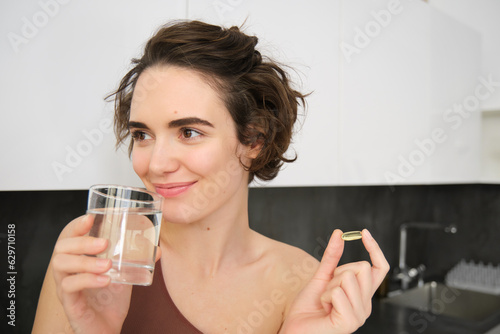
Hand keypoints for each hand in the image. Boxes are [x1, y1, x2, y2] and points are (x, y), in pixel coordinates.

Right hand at [51, 214, 158, 333]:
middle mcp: (68, 271)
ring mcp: (66, 287)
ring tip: (107, 264)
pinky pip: (69, 288)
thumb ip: (136, 260)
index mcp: (78, 259)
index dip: (76, 225)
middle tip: (104, 243)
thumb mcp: (124, 275)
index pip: (68, 236)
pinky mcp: (70, 304)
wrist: (107, 329)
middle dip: (81, 241)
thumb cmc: (110, 299)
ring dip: (85, 261)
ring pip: (60, 265)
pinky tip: (105, 280)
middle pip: (61, 248)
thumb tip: (157, 248)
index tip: (90, 217)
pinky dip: (87, 281)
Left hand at [280, 229, 388, 333]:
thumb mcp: (321, 276)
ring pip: (348, 278)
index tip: (364, 233)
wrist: (295, 328)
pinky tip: (324, 308)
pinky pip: (338, 292)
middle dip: (339, 271)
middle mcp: (365, 305)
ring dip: (329, 285)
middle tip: (329, 288)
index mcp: (362, 295)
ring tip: (326, 300)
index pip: (379, 269)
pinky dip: (325, 296)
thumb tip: (339, 234)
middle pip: (363, 267)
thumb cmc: (308, 307)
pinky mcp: (350, 322)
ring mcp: (359, 315)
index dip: (375, 249)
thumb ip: (331, 256)